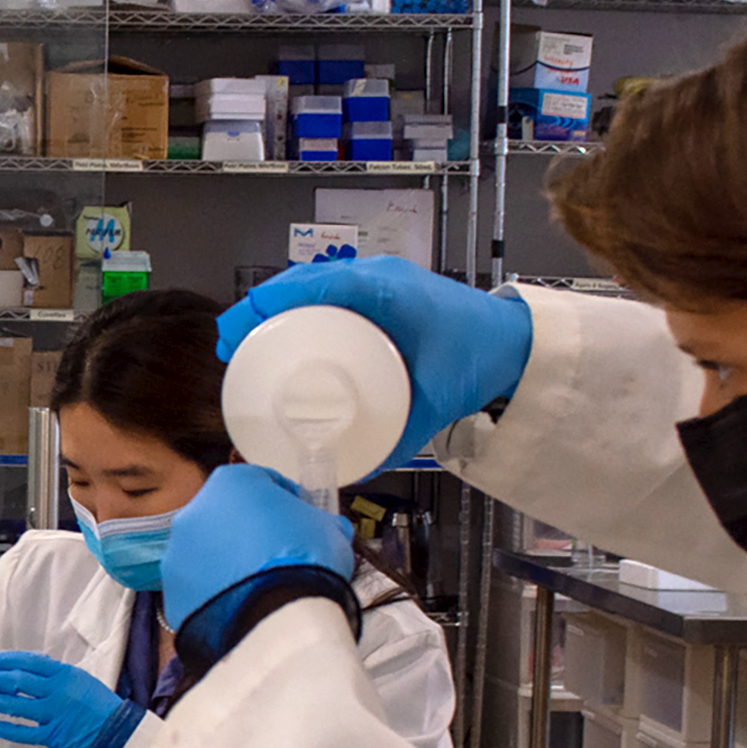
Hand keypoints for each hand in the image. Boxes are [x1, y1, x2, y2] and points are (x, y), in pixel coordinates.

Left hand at [0, 652, 132, 747]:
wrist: (116, 732)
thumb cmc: (99, 704)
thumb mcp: (81, 679)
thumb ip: (57, 673)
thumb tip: (33, 663)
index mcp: (65, 675)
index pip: (30, 662)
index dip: (8, 660)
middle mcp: (57, 692)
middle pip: (20, 682)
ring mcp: (54, 715)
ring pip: (18, 705)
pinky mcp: (53, 736)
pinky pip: (25, 733)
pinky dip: (8, 729)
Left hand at [160, 465, 352, 648]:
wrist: (276, 615)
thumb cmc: (305, 560)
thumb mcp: (330, 529)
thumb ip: (321, 521)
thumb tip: (328, 528)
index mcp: (232, 482)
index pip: (263, 482)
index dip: (288, 501)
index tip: (303, 520)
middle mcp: (196, 510)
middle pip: (230, 517)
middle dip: (254, 533)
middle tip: (282, 556)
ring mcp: (179, 552)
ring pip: (210, 554)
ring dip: (232, 564)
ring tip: (262, 588)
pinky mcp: (173, 591)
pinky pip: (199, 588)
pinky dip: (217, 595)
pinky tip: (243, 607)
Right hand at [217, 256, 533, 465]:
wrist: (515, 340)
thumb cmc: (478, 359)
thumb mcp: (436, 402)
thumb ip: (397, 437)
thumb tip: (351, 470)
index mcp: (387, 292)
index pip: (314, 284)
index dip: (266, 305)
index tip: (236, 334)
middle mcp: (378, 277)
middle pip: (302, 281)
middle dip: (258, 309)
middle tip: (231, 348)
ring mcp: (379, 280)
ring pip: (312, 284)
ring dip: (275, 308)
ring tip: (247, 344)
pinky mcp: (381, 291)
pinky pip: (330, 292)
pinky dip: (299, 309)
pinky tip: (284, 337)